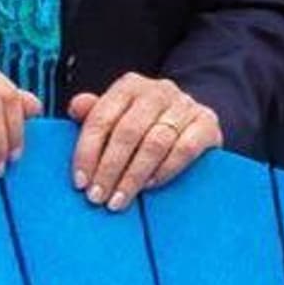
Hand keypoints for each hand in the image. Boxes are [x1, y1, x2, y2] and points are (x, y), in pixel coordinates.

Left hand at [66, 73, 220, 210]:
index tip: (80, 182)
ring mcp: (185, 105)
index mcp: (129, 85)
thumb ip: (95, 114)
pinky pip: (184, 149)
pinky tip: (149, 186)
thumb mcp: (118, 116)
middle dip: (109, 168)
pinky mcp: (207, 123)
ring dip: (133, 175)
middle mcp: (158, 90)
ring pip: (155, 143)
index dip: (87, 151)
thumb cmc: (145, 124)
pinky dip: (164, 170)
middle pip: (128, 131)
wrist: (192, 121)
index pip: (102, 117)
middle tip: (98, 197)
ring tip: (119, 199)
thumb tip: (76, 107)